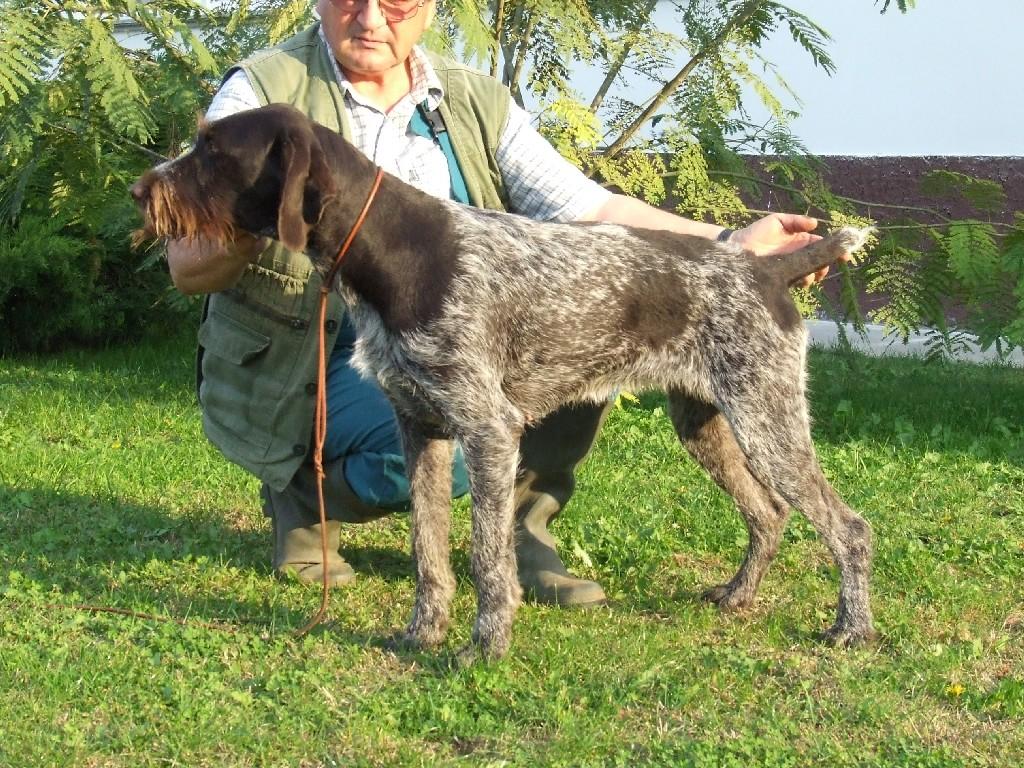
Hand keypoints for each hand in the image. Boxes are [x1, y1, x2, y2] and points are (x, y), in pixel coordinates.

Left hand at [732, 213, 848, 287]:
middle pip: (820, 262)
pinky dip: (803, 281)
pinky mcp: (782, 279)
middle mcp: (799, 256)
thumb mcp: (777, 221)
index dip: (836, 250)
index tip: (846, 254)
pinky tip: (803, 277)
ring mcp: (791, 269)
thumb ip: (795, 221)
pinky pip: (797, 282)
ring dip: (815, 274)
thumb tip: (815, 223)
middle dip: (827, 265)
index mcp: (801, 241)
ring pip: (811, 274)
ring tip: (813, 273)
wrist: (736, 246)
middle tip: (826, 265)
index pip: (823, 246)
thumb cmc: (756, 232)